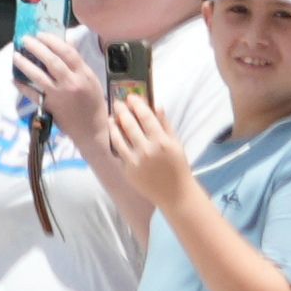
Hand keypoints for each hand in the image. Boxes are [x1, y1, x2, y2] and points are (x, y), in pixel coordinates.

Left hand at [6, 28, 101, 131]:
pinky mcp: (49, 107)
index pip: (67, 52)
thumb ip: (77, 65)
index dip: (52, 41)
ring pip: (39, 77)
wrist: (92, 129)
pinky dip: (23, 87)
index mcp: (83, 74)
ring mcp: (58, 95)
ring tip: (16, 55)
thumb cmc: (93, 102)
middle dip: (36, 48)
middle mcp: (71, 83)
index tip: (41, 34)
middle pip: (51, 61)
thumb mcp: (91, 80)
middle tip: (25, 39)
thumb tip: (63, 45)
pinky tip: (14, 79)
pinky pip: (33, 95)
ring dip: (25, 65)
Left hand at [97, 82, 197, 213]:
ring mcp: (135, 161)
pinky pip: (118, 152)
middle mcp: (147, 150)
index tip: (131, 97)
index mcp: (162, 141)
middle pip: (129, 125)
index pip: (146, 116)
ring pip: (118, 138)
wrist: (175, 193)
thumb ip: (165, 124)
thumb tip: (157, 106)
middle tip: (118, 103)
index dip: (137, 104)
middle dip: (122, 111)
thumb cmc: (178, 166)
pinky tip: (114, 134)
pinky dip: (115, 141)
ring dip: (114, 125)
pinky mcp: (127, 171)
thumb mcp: (176, 143)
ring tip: (112, 118)